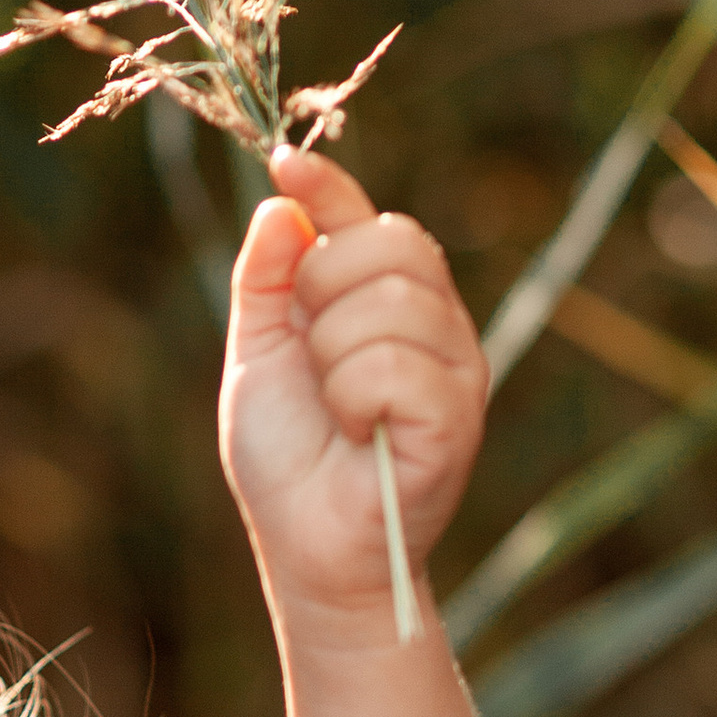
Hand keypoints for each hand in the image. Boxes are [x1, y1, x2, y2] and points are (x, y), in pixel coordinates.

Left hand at [217, 147, 486, 626]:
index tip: (283, 162)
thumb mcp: (258, 357)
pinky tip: (358, 432)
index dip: (329, 185)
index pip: (368, 217)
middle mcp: (434, 324)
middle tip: (312, 358)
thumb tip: (279, 202)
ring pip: (387, 302)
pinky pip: (396, 364)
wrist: (311, 553)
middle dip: (322, 288)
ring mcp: (456, 367)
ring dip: (333, 358)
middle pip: (389, 242)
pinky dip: (354, 397)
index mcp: (386, 304)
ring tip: (336, 410)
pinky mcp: (458, 415)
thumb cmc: (289, 463)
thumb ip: (265, 282)